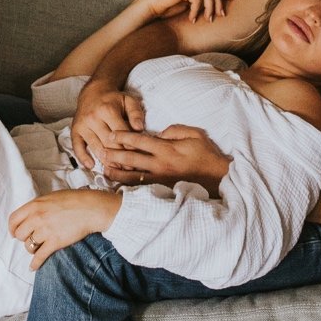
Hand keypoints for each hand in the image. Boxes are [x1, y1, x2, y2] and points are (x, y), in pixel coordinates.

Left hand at [9, 188, 120, 270]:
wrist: (91, 208)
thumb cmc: (73, 200)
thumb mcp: (51, 197)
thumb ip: (38, 206)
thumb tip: (29, 215)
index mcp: (34, 205)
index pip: (13, 219)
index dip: (12, 228)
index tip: (14, 233)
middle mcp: (37, 218)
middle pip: (19, 234)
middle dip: (23, 238)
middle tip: (30, 238)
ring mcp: (45, 231)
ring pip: (28, 246)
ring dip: (31, 249)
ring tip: (38, 248)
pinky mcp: (55, 242)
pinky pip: (40, 256)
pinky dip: (35, 264)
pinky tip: (33, 267)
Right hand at [69, 77, 145, 172]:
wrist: (93, 92)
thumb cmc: (114, 99)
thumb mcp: (128, 100)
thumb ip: (136, 114)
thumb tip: (140, 128)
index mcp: (108, 110)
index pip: (121, 133)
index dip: (131, 146)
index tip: (138, 156)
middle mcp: (93, 118)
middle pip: (108, 143)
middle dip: (120, 157)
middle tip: (129, 169)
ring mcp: (83, 125)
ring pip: (95, 147)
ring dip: (106, 161)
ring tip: (117, 170)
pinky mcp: (75, 130)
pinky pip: (77, 146)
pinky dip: (83, 157)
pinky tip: (91, 166)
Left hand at [101, 122, 232, 196]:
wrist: (219, 178)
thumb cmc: (207, 155)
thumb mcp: (194, 134)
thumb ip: (174, 130)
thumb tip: (159, 133)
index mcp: (167, 149)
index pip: (140, 141)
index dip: (124, 137)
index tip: (112, 134)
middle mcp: (160, 165)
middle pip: (131, 158)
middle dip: (115, 154)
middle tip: (101, 150)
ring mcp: (160, 179)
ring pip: (133, 176)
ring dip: (117, 172)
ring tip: (104, 169)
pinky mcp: (163, 190)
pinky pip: (142, 188)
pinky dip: (128, 186)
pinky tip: (119, 186)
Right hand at [135, 0, 235, 25]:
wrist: (151, 7)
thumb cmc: (168, 7)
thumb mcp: (188, 4)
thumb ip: (200, 2)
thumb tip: (216, 8)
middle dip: (220, 2)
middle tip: (221, 15)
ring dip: (210, 8)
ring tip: (208, 19)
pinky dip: (196, 11)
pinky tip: (192, 19)